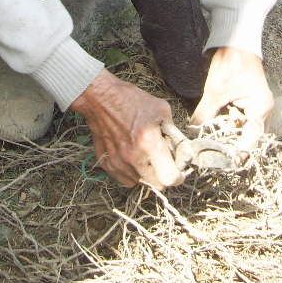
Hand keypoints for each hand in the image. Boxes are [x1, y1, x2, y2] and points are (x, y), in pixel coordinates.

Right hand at [69, 69, 183, 189]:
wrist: (100, 98)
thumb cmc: (131, 100)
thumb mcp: (161, 110)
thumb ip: (173, 132)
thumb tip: (181, 148)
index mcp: (149, 143)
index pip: (169, 178)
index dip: (178, 177)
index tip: (179, 171)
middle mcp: (133, 157)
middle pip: (157, 184)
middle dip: (163, 174)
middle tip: (162, 161)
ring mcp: (118, 162)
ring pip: (140, 182)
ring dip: (146, 173)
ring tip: (144, 155)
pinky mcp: (106, 163)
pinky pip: (124, 178)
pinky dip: (131, 172)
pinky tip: (132, 156)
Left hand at [191, 47, 273, 152]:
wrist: (235, 41)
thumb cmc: (230, 63)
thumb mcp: (215, 91)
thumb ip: (205, 114)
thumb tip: (192, 131)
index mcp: (261, 108)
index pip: (252, 139)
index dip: (237, 151)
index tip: (222, 159)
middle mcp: (262, 110)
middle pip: (247, 136)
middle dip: (230, 144)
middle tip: (213, 154)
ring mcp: (256, 107)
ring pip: (241, 129)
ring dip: (228, 134)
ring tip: (211, 142)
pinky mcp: (247, 103)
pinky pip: (238, 119)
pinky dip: (227, 124)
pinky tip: (215, 127)